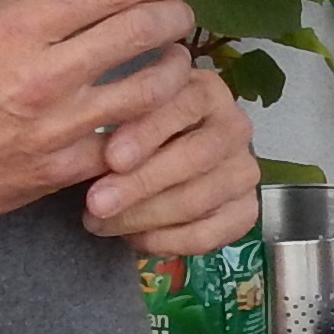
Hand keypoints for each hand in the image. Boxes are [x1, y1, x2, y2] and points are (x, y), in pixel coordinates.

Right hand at [0, 0, 222, 229]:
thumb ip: (12, 8)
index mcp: (19, 29)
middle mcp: (47, 74)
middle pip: (141, 32)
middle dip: (175, 15)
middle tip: (180, 13)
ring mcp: (61, 126)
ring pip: (150, 91)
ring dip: (174, 70)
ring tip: (175, 61)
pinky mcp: (65, 170)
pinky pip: (127, 145)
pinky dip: (146, 127)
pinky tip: (150, 116)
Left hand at [82, 53, 259, 255]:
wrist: (162, 161)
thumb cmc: (136, 132)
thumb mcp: (123, 115)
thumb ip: (112, 126)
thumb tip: (88, 158)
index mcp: (207, 91)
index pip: (185, 106)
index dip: (148, 133)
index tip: (111, 158)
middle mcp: (235, 127)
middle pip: (196, 157)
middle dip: (142, 183)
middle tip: (96, 203)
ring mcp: (244, 171)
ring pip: (199, 199)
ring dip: (144, 217)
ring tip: (100, 223)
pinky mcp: (245, 211)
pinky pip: (208, 235)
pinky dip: (166, 242)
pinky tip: (132, 239)